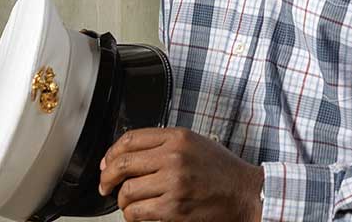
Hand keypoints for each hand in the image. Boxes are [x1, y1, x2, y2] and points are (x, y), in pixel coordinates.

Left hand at [99, 127, 263, 221]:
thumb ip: (166, 144)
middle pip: (123, 164)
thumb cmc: (222, 171)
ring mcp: (174, 183)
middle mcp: (174, 157)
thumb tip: (128, 155)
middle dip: (108, 178)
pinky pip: (137, 212)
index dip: (112, 153)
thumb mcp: (196, 144)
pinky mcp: (174, 209)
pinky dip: (133, 216)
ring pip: (127, 192)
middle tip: (106, 186)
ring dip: (123, 201)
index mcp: (179, 138)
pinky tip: (140, 214)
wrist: (246, 194)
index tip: (107, 163)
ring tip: (130, 203)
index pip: (130, 139)